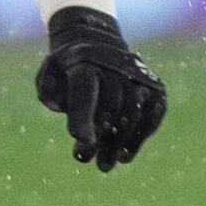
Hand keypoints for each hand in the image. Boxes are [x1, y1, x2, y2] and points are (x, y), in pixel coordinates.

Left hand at [34, 6, 165, 171]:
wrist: (98, 41)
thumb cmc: (68, 68)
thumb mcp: (49, 74)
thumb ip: (49, 90)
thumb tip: (61, 107)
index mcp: (85, 61)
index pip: (85, 89)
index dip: (83, 115)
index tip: (80, 140)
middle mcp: (116, 66)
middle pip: (111, 105)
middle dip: (99, 136)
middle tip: (84, 158)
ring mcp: (139, 75)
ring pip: (133, 112)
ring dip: (119, 143)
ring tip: (104, 165)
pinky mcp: (156, 87)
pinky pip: (154, 113)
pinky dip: (141, 136)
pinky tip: (125, 155)